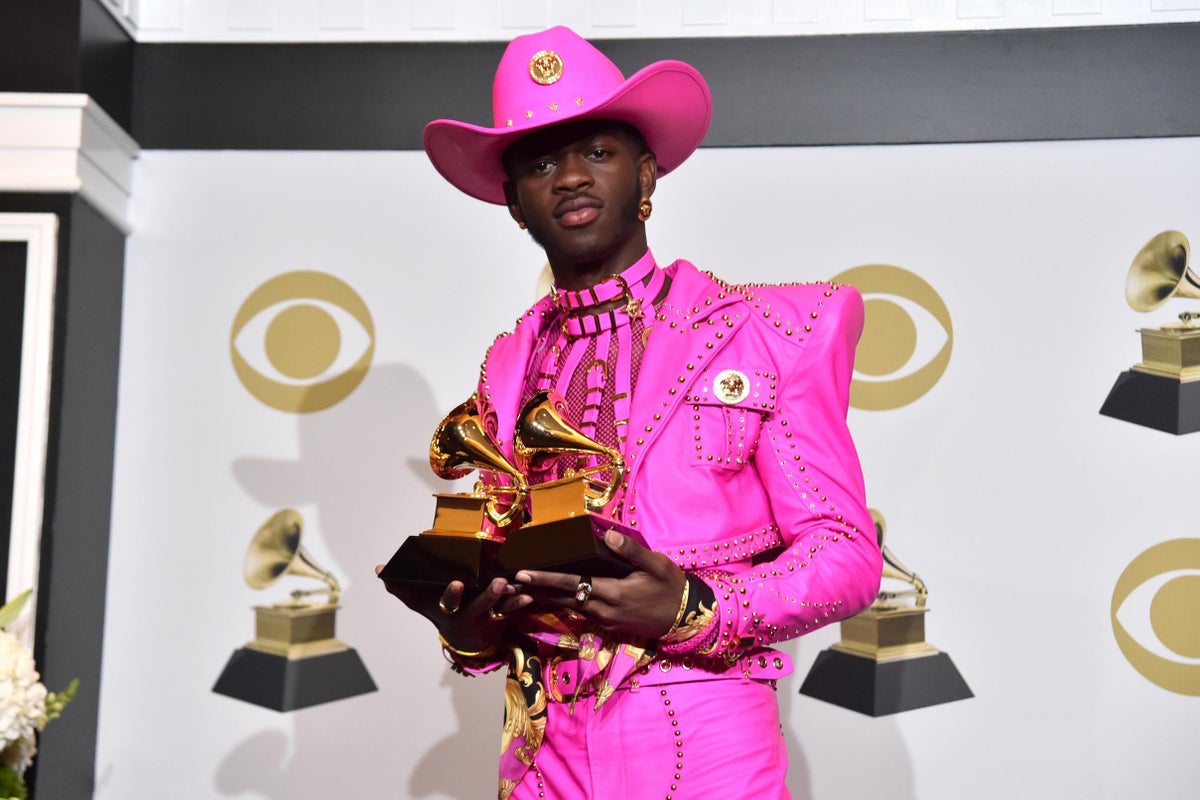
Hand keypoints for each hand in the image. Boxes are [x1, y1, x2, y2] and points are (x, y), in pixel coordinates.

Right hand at [375, 568, 531, 653]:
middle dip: (487, 595)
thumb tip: (379, 570)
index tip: (457, 582)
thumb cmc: (440, 612)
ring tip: (516, 586)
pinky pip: (510, 612)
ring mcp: (483, 618)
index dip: (451, 594)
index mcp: (446, 609)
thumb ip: (401, 587)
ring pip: (496, 609)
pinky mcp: (498, 618)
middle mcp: (465, 615)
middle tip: (499, 583)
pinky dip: (519, 603)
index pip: (446, 601)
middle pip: (477, 606)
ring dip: (507, 598)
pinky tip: (528, 595)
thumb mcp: (420, 603)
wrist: (464, 641)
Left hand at [513, 530, 685, 638]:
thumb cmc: (671, 587)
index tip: (524, 574)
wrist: (684, 618)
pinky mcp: (608, 624)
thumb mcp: (657, 565)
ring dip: (546, 599)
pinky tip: (551, 598)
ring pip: (568, 608)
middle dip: (536, 591)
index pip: (572, 583)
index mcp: (613, 593)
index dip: (546, 579)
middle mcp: (604, 610)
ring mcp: (605, 620)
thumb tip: (607, 535)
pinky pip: (579, 613)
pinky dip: (562, 605)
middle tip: (510, 583)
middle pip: (562, 599)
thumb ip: (631, 551)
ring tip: (523, 590)